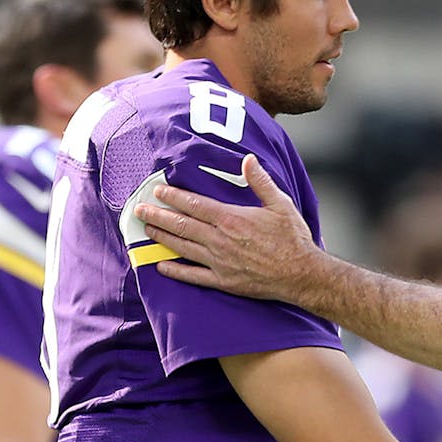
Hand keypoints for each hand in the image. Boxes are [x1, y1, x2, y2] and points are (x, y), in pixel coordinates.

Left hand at [134, 154, 322, 302]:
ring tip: (147, 229)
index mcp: (231, 219)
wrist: (302, 274)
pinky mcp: (224, 281)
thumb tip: (248, 159)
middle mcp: (220, 240)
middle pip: (182, 225)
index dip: (173, 197)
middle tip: (139, 209)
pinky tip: (161, 266)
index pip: (194, 205)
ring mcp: (220, 262)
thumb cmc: (293, 239)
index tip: (157, 191)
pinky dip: (175, 271)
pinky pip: (193, 276)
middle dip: (158, 215)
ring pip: (183, 248)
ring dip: (162, 237)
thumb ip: (260, 181)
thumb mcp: (281, 204)